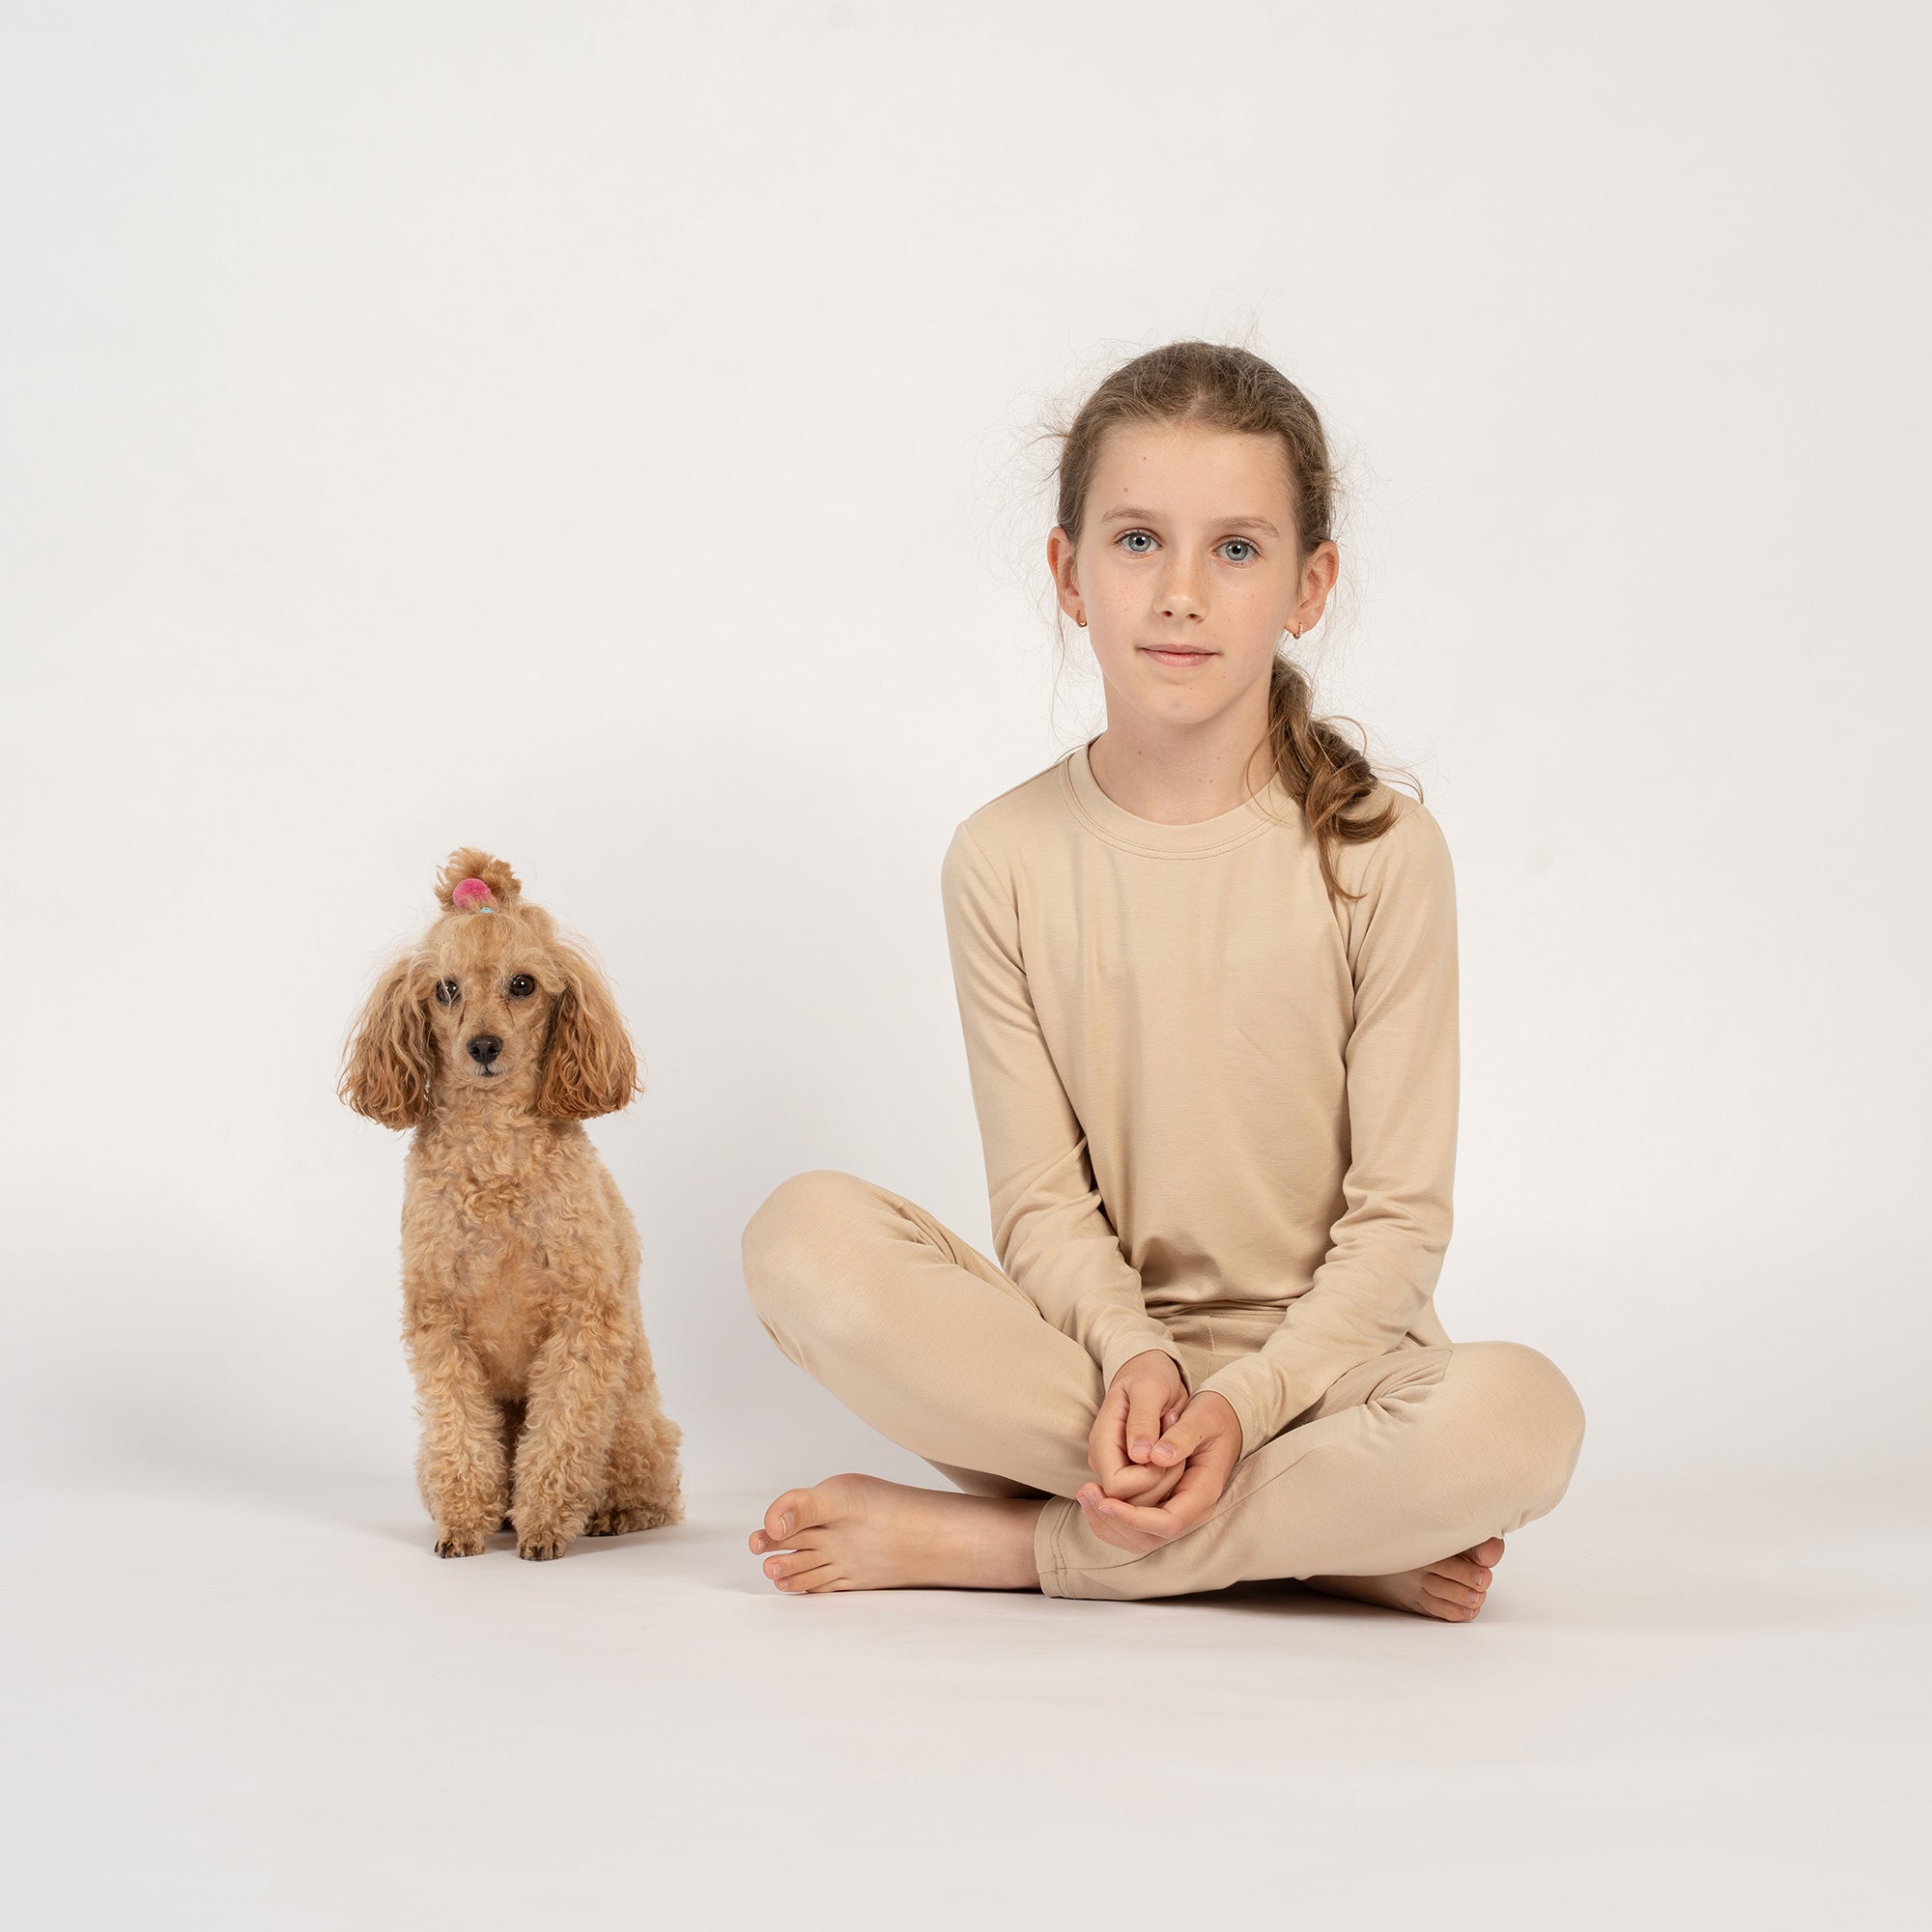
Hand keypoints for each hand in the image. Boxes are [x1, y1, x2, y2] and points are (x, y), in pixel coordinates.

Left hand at [1074, 1389, 1242, 1553]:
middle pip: (1148, 1537)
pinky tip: (1094, 1495)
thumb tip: (1156, 1458)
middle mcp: (1189, 1508)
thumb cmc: (1215, 1415)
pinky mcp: (1162, 1503)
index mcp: (1203, 1491)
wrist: (1224, 1416)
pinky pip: (1135, 1525)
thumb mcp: (1203, 1417)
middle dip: (1114, 1522)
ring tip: (1085, 1493)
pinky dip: (1112, 1516)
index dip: (1133, 1518)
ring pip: (1138, 1537)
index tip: (1105, 1500)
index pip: (1167, 1523)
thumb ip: (1182, 1437)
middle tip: (1085, 1492)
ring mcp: (1176, 1508)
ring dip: (1108, 1522)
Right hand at [1086, 1349, 1190, 1508]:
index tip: (1167, 1455)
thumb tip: (1139, 1456)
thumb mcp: (1149, 1388)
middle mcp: (1105, 1459)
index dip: (1146, 1480)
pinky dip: (1169, 1484)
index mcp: (1102, 1439)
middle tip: (1179, 1450)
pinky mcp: (1132, 1471)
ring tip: (1178, 1448)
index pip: (1116, 1486)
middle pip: (1128, 1501)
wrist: (1151, 1371)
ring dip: (1168, 1484)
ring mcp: (1116, 1467)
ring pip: (1141, 1502)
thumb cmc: (1149, 1374)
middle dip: (1161, 1484)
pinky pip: (1150, 1495)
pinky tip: (1178, 1457)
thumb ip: (1143, 1420)